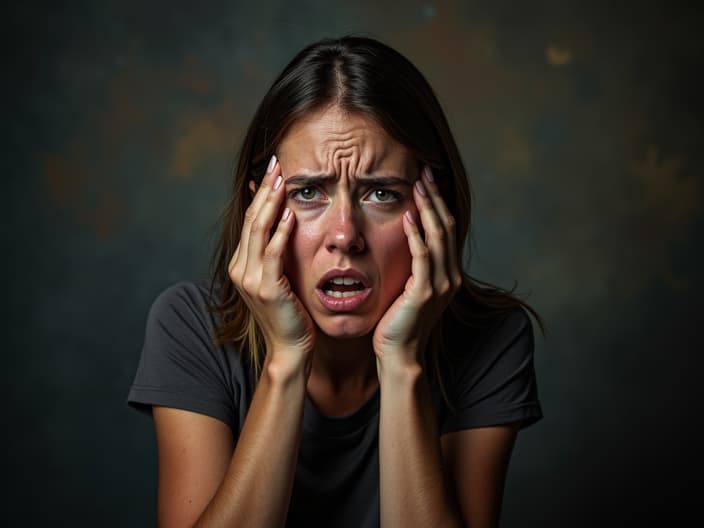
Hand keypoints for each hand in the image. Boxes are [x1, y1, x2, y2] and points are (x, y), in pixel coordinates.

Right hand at [228, 156, 315, 372]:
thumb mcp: (278, 276)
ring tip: (282, 179)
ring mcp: (250, 279)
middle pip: (251, 219)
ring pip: (258, 231)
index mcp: (241, 263)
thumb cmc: (290, 312)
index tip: (272, 169)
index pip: (249, 219)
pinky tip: (290, 214)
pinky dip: (280, 232)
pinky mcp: (266, 288)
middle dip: (265, 189)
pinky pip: (272, 253)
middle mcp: (240, 268)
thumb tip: (282, 217)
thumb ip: (276, 250)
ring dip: (271, 203)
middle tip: (276, 163)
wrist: (290, 347)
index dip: (259, 193)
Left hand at [373, 166, 461, 366]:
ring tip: (419, 184)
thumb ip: (413, 266)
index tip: (426, 180)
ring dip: (428, 207)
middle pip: (446, 226)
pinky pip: (423, 256)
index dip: (437, 203)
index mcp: (449, 274)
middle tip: (425, 171)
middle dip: (435, 197)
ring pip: (438, 236)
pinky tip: (409, 215)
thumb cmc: (398, 323)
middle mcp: (451, 276)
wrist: (399, 354)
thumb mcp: (409, 289)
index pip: (446, 229)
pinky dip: (417, 234)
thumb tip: (405, 241)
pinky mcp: (425, 292)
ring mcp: (441, 284)